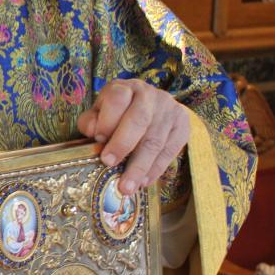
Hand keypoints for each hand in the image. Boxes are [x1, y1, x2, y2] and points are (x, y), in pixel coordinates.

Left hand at [76, 79, 189, 195]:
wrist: (149, 107)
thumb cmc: (116, 113)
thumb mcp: (98, 113)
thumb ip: (91, 121)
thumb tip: (94, 133)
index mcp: (125, 88)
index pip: (117, 99)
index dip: (107, 120)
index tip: (99, 140)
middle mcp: (150, 95)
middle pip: (139, 120)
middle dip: (123, 145)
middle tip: (109, 164)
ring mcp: (170, 110)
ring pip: (155, 140)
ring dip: (140, 166)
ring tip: (127, 186)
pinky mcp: (183, 126)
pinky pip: (171, 150)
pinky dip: (156, 169)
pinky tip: (144, 181)